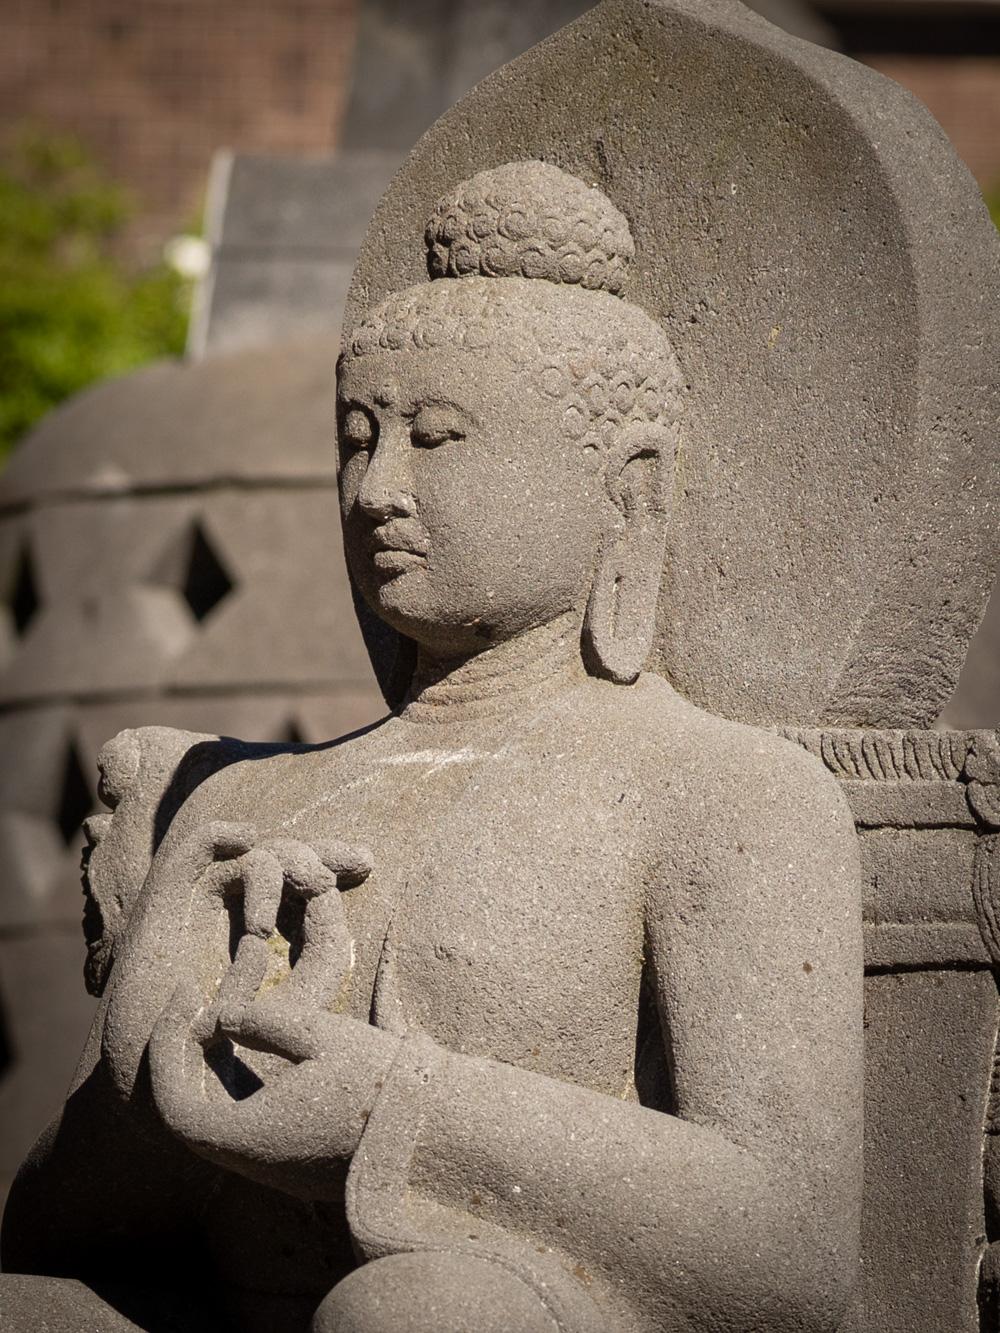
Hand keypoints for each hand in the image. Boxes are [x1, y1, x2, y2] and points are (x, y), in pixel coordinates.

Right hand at [102, 820, 371, 1110]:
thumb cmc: (229, 1062)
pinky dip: (222, 834)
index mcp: (270, 940)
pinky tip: (246, 842)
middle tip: (348, 868)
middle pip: (283, 860)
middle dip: (320, 854)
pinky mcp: (165, 906)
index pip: (306, 890)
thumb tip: (336, 904)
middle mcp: (236, 918)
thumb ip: (321, 959)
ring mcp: (202, 909)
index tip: (365, 864)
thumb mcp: (295, 1008)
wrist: (162, 1093)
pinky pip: (194, 851)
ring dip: (280, 864)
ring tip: (293, 903)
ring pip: (251, 855)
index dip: (335, 867)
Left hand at [148, 982, 398, 1196]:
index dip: (167, 1048)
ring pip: (218, 1117)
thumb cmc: (378, 1082)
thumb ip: (261, 1021)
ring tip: (222, 1017)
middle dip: (183, 1055)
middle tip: (196, 1003)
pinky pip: (246, 1123)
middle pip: (190, 1111)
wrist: (433, 1133)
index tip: (186, 998)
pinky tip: (256, 1046)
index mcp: (247, 1138)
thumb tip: (218, 1015)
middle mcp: (253, 1163)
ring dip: (210, 1068)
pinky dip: (236, 1084)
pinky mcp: (296, 1162)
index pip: (173, 1101)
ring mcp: (275, 1168)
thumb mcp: (319, 1035)